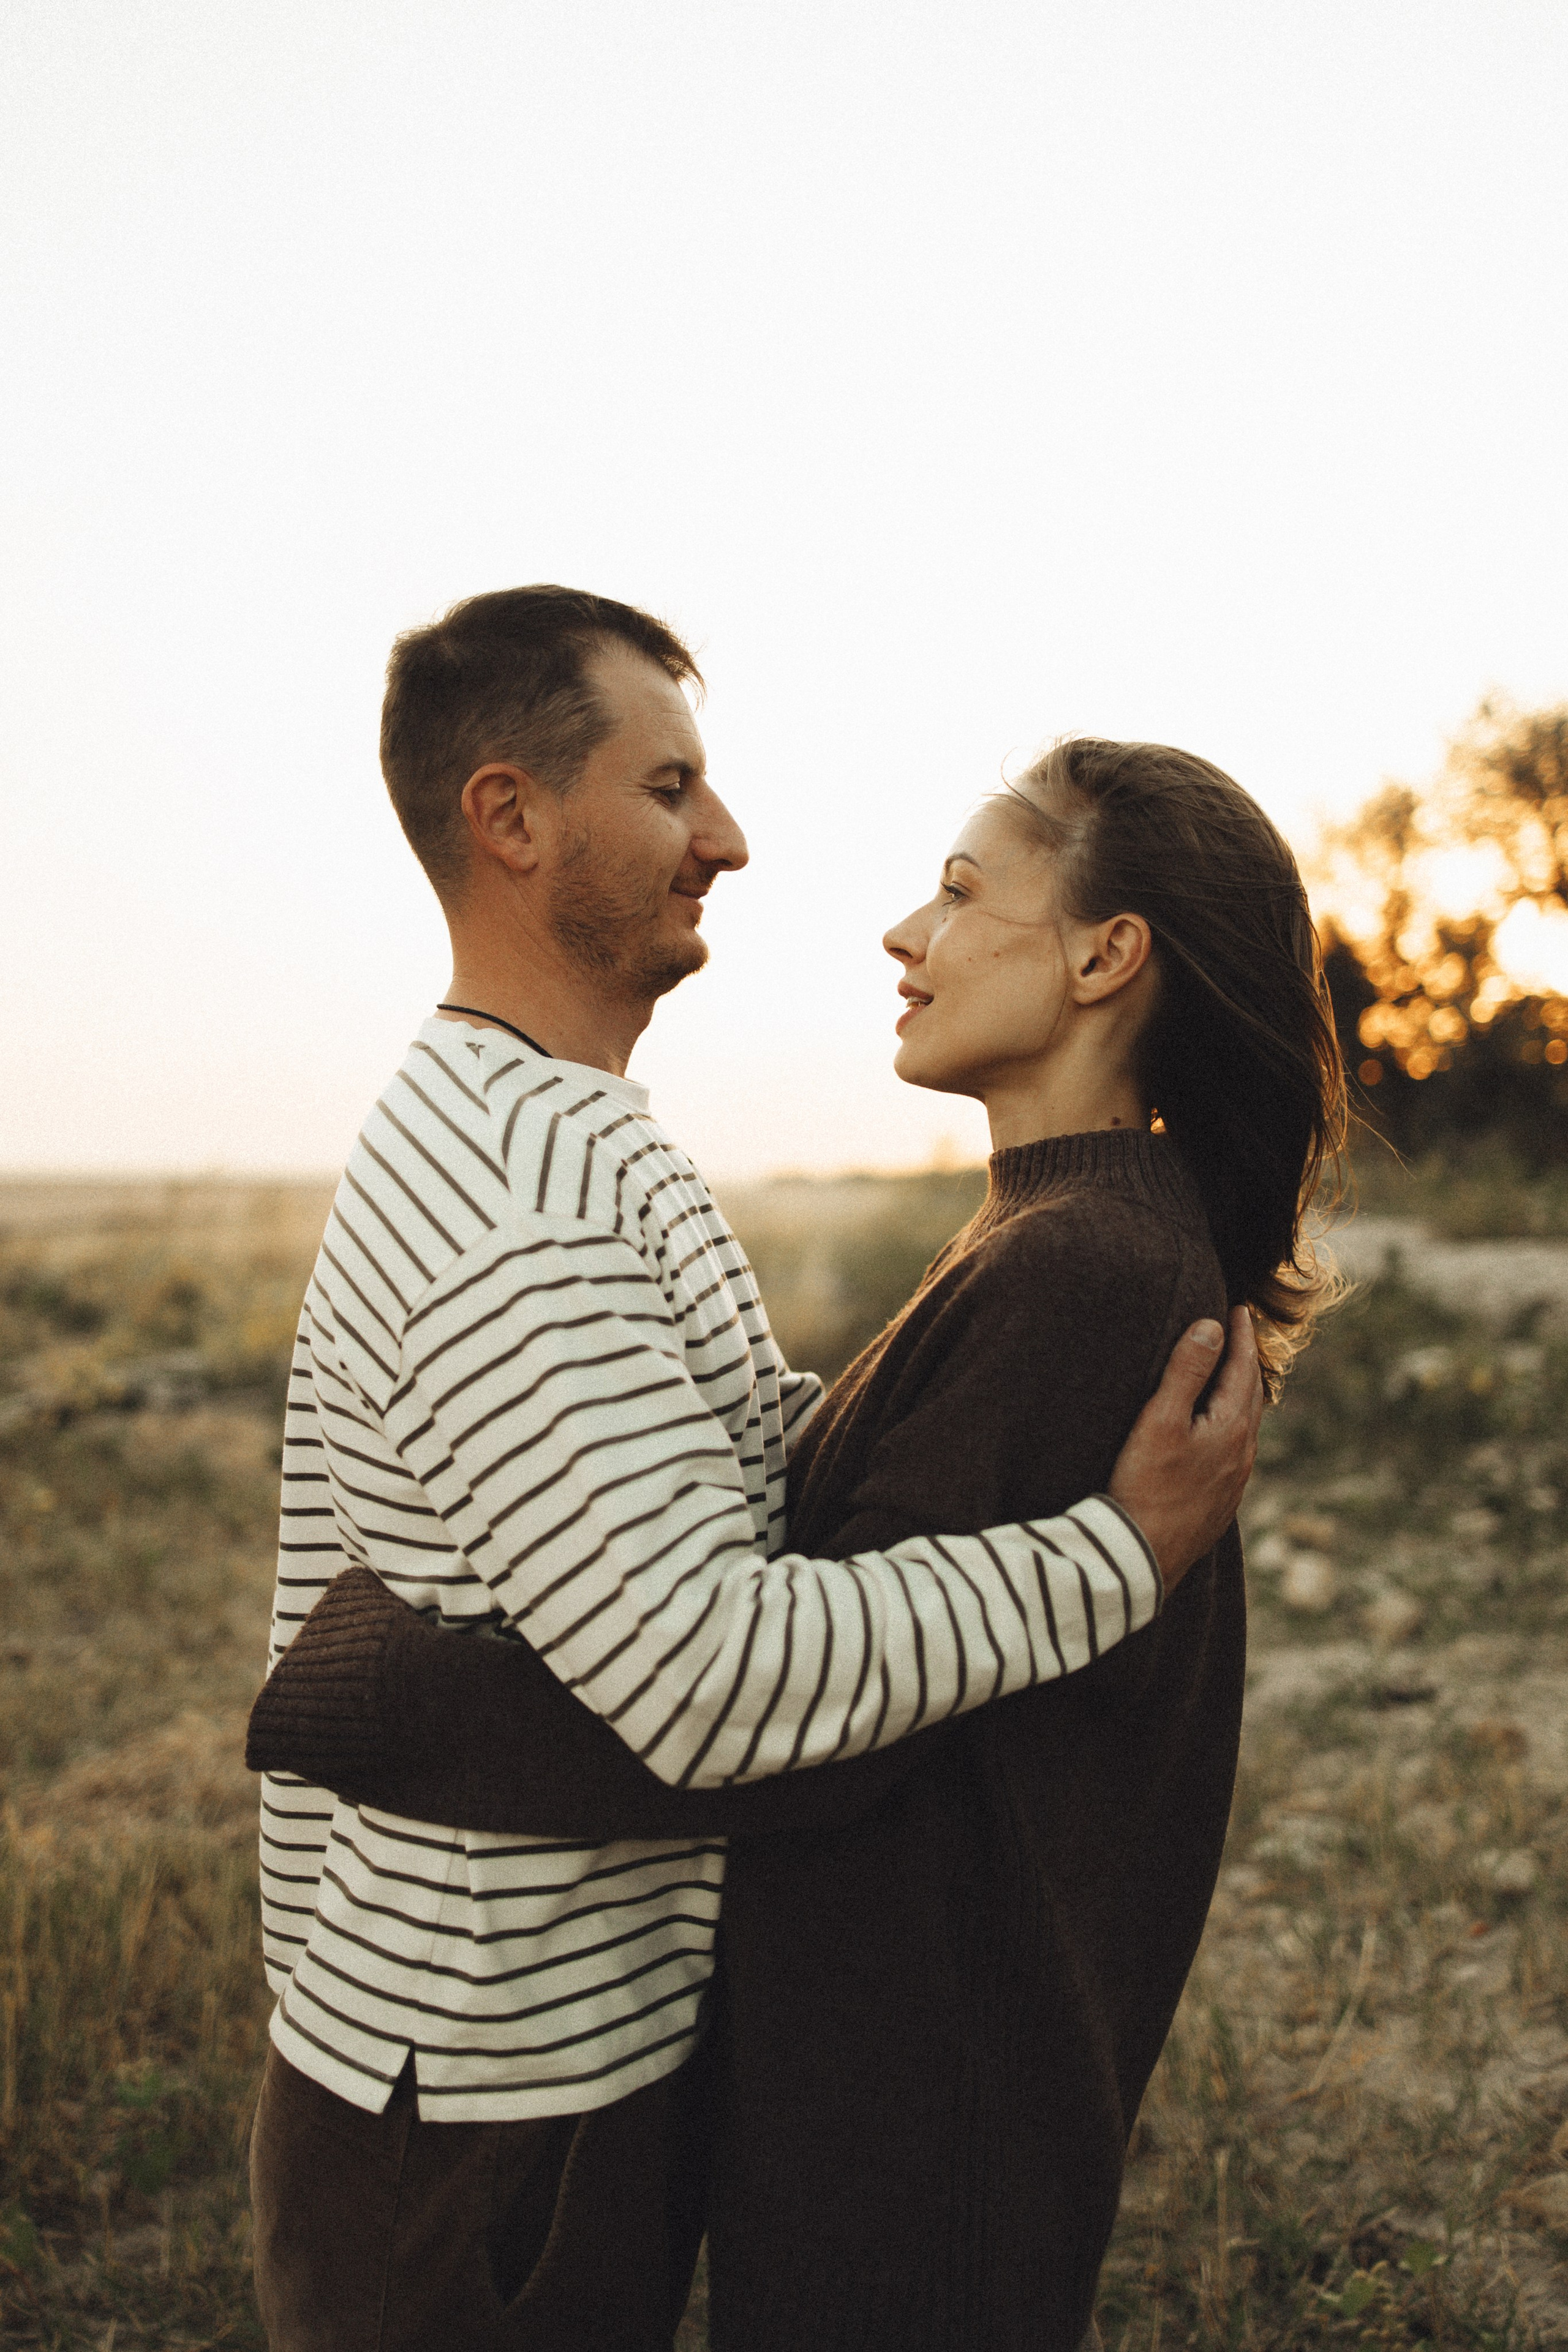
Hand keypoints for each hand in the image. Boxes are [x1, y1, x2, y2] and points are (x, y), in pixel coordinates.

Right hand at [1107, 1307, 1261, 1594]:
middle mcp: (1242, 1455)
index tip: (1238, 1309)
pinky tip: (1217, 1434)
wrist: (1142, 1559)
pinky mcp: (1219, 1504)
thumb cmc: (1146, 1485)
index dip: (1241, 1336)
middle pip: (1252, 1396)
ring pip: (1246, 1426)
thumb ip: (1186, 1371)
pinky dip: (1231, 1426)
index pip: (1243, 1369)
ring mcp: (1234, 1482)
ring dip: (1241, 1395)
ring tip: (1231, 1377)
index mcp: (1232, 1428)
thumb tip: (1212, 1326)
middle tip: (1240, 1333)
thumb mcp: (1160, 1420)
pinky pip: (1235, 1452)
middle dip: (1246, 1362)